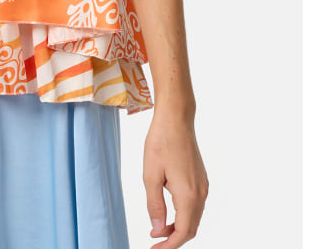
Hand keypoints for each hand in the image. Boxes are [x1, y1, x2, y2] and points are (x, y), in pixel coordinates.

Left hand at [143, 106, 208, 246]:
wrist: (176, 119)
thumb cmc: (161, 142)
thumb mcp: (151, 175)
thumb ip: (155, 205)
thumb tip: (158, 230)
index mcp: (188, 195)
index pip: (183, 232)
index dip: (169, 245)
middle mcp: (200, 193)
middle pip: (191, 228)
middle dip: (173, 239)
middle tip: (154, 243)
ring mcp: (203, 185)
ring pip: (193, 217)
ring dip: (178, 227)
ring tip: (158, 229)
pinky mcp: (201, 179)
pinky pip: (195, 205)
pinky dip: (182, 215)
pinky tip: (168, 212)